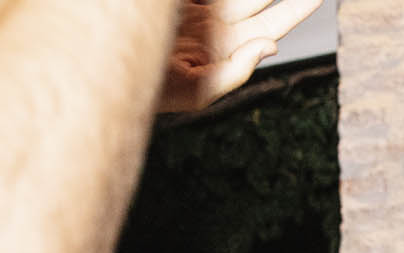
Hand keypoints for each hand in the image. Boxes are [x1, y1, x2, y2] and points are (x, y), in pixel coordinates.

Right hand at [159, 0, 323, 113]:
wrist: (106, 68)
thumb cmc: (147, 92)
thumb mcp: (195, 93)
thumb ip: (234, 73)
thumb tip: (272, 45)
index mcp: (227, 49)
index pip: (273, 23)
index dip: (298, 7)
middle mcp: (216, 24)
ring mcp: (199, 7)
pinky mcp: (179, 3)